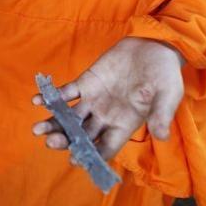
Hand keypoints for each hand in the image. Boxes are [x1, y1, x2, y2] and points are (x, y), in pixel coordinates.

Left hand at [31, 37, 184, 160]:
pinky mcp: (86, 82)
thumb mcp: (168, 94)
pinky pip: (66, 93)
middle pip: (82, 135)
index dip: (91, 155)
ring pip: (70, 117)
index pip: (105, 147)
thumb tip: (162, 136)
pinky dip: (52, 97)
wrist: (154, 46)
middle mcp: (106, 117)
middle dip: (66, 140)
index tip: (75, 160)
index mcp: (125, 125)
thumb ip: (161, 114)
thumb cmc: (165, 74)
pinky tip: (38, 100)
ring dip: (53, 123)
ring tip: (37, 129)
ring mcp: (94, 100)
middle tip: (50, 142)